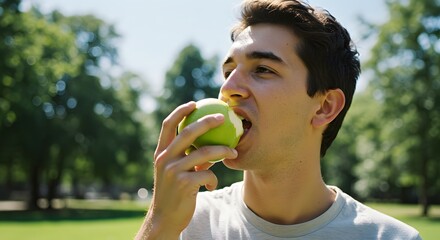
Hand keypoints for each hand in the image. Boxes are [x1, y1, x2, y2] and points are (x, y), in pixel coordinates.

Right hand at [135, 101, 237, 238]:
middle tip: (223, 118)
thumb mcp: (176, 172)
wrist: (164, 218)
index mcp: (161, 153)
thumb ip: (188, 157)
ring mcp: (173, 171)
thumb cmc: (173, 192)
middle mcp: (165, 159)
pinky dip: (214, 178)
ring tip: (233, 153)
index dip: (180, 111)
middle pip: (189, 132)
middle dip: (208, 122)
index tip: (194, 103)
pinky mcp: (184, 184)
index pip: (168, 125)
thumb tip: (210, 143)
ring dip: (223, 151)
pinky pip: (208, 174)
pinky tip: (212, 184)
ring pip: (204, 153)